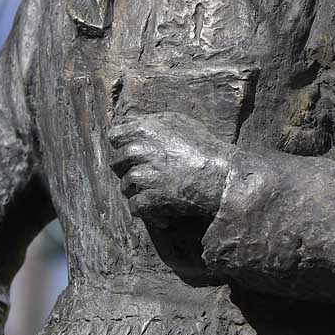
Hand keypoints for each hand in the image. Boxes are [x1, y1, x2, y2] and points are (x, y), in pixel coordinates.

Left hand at [108, 111, 232, 223]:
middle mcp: (138, 151)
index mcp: (143, 130)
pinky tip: (160, 212)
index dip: (121, 144)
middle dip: (126, 168)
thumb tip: (132, 123)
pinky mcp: (147, 198)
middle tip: (144, 174)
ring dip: (137, 191)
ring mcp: (142, 176)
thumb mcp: (178, 122)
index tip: (129, 152)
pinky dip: (146, 211)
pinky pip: (134, 206)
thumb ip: (151, 122)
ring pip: (125, 185)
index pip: (114, 135)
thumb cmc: (203, 147)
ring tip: (155, 193)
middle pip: (116, 162)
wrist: (219, 175)